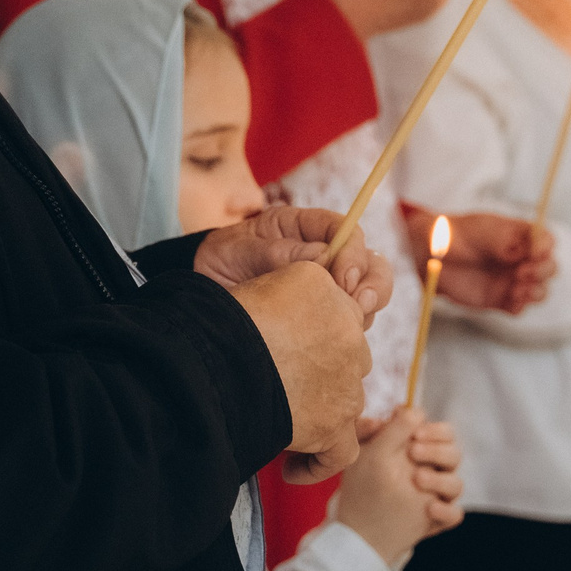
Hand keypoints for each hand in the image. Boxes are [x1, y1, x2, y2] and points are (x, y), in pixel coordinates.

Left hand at [197, 205, 391, 326]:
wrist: (198, 301)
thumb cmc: (216, 263)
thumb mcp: (237, 251)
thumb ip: (278, 252)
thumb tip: (323, 257)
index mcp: (301, 228)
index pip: (345, 230)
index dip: (353, 252)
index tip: (344, 278)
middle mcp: (322, 254)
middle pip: (369, 262)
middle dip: (372, 283)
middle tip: (360, 305)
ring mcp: (326, 287)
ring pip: (367, 294)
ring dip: (366, 310)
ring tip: (349, 325)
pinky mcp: (323, 316)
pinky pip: (351, 323)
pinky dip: (351, 332)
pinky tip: (335, 343)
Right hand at [230, 260, 371, 483]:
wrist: (222, 358)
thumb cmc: (230, 319)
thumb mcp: (272, 281)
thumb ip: (298, 291)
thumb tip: (300, 314)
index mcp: (332, 294)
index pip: (339, 317)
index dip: (317, 336)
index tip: (295, 348)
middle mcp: (350, 336)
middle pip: (347, 358)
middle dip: (323, 370)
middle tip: (285, 382)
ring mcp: (346, 384)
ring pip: (345, 401)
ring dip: (319, 411)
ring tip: (282, 421)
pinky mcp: (334, 426)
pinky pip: (342, 451)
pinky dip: (317, 463)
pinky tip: (292, 467)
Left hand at [334, 406, 462, 560]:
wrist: (357, 525)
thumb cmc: (364, 483)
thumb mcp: (366, 453)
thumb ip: (384, 429)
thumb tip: (402, 409)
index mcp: (423, 450)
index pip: (445, 433)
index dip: (435, 430)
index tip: (415, 433)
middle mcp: (435, 470)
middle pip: (455, 454)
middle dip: (437, 450)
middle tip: (413, 451)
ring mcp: (438, 496)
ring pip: (457, 484)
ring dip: (440, 479)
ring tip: (416, 478)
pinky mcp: (438, 519)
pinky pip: (455, 515)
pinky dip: (447, 511)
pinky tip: (430, 508)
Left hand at [412, 207, 555, 314]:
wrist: (431, 258)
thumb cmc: (455, 236)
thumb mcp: (476, 229)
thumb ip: (499, 238)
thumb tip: (518, 250)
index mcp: (519, 236)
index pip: (545, 239)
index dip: (545, 246)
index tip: (535, 252)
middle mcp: (521, 259)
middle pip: (549, 267)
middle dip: (543, 271)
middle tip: (522, 273)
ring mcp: (513, 280)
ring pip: (540, 290)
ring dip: (535, 291)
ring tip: (517, 289)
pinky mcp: (501, 299)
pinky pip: (519, 307)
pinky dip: (520, 306)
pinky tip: (510, 300)